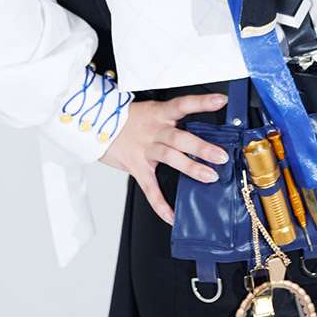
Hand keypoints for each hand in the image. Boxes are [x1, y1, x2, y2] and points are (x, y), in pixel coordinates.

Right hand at [100, 92, 229, 223]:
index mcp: (160, 113)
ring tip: (208, 176)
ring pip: (169, 156)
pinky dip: (160, 203)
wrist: (96, 124)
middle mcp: (154, 130)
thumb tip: (201, 130)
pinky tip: (171, 214)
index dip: (202, 102)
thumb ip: (173, 119)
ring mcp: (145, 149)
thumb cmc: (129, 120)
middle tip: (220, 156)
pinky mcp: (136, 167)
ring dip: (190, 167)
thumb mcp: (152, 111)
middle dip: (201, 147)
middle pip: (179, 137)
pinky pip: (149, 187)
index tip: (220, 101)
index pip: (183, 104)